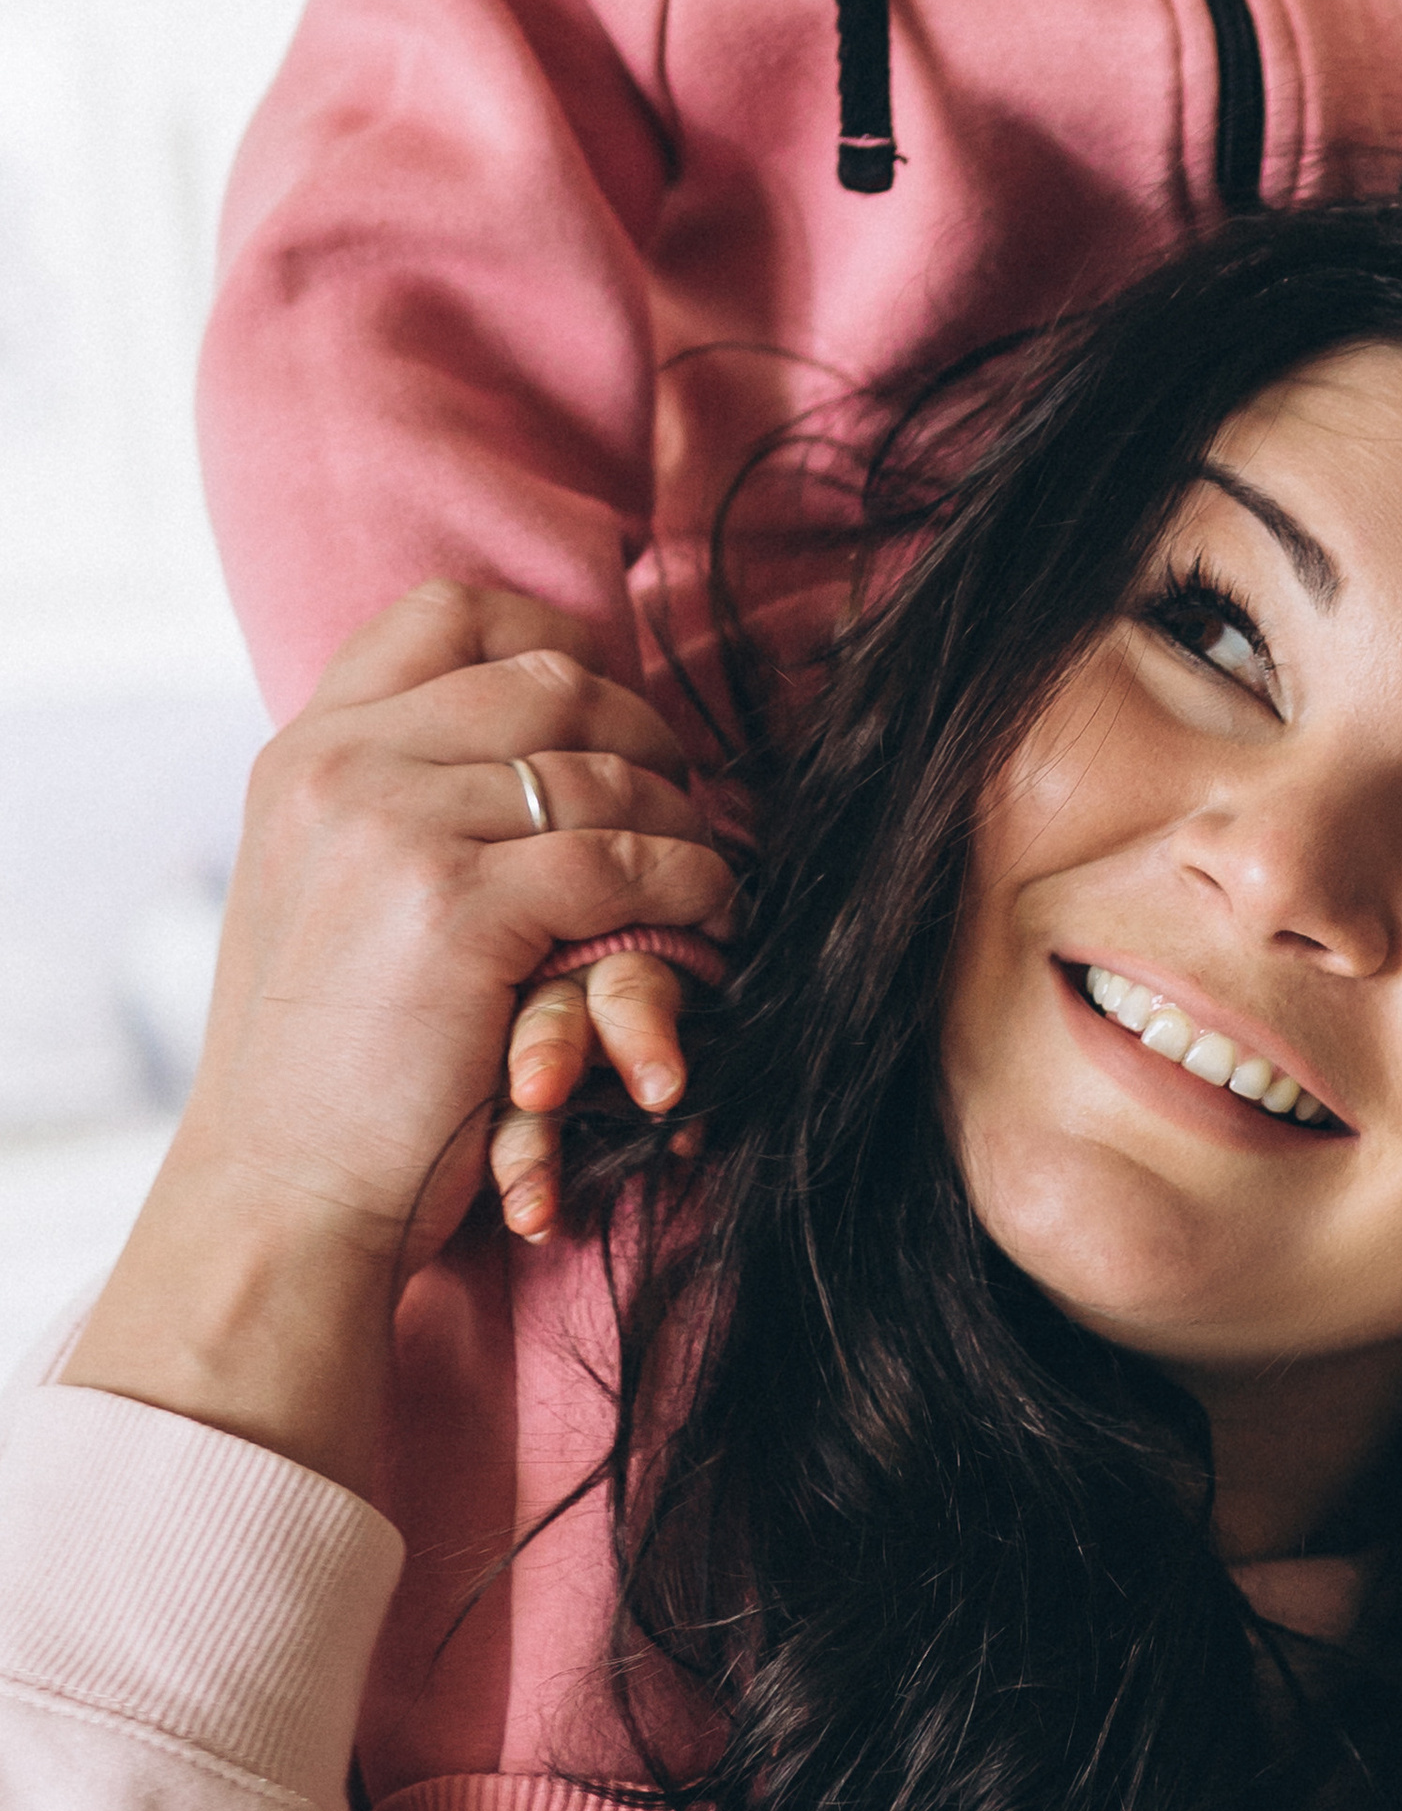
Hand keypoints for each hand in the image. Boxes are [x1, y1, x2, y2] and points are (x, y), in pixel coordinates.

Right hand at [75, 584, 734, 1495]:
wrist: (279, 1197)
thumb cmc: (320, 1070)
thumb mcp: (321, 894)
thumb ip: (392, 801)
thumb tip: (525, 743)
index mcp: (303, 752)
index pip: (446, 613)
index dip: (555, 633)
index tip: (617, 690)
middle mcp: (341, 766)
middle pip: (550, 680)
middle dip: (646, 730)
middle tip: (688, 793)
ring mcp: (396, 828)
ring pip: (604, 771)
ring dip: (686, 818)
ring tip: (712, 866)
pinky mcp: (461, 907)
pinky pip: (627, 859)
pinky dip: (692, 884)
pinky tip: (710, 917)